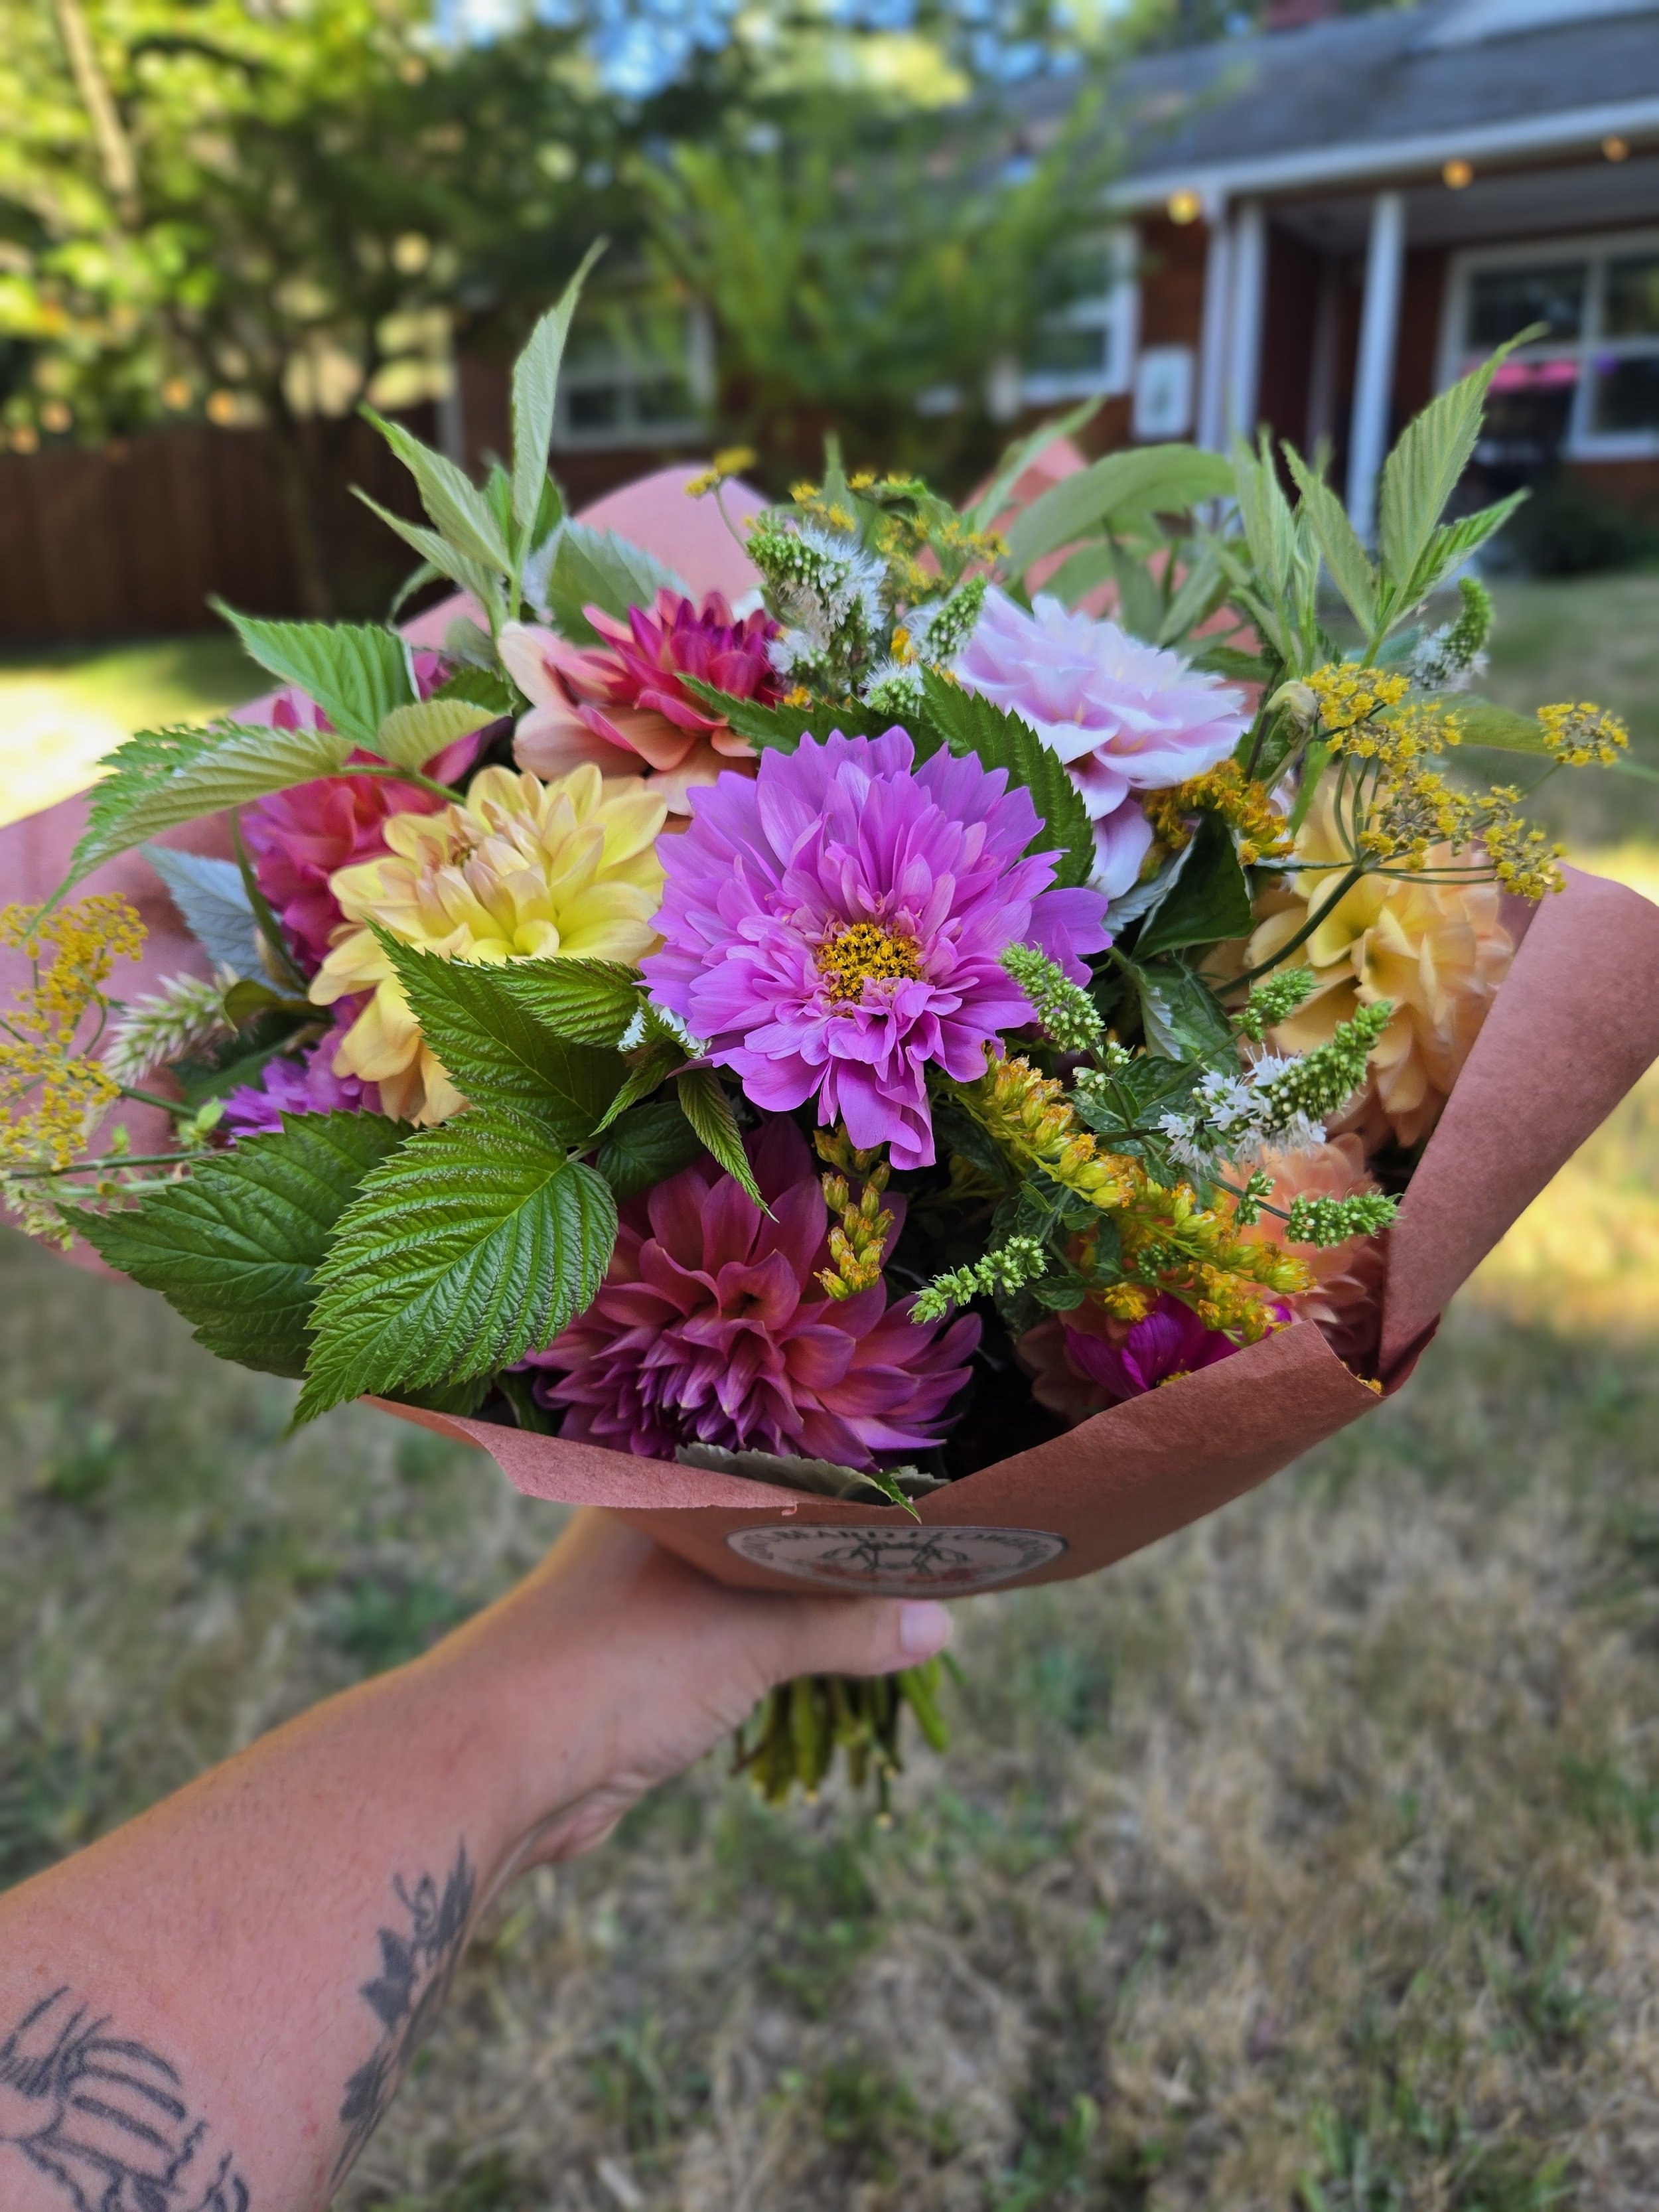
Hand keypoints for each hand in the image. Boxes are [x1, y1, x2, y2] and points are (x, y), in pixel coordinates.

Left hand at [424, 1509, 953, 1869]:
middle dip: (839, 1542)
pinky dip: (781, 1648)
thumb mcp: (749, 1637)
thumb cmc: (615, 1666)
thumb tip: (939, 1624)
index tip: (925, 1480)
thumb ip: (844, 1625)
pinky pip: (733, 1638)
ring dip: (812, 1602)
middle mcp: (652, 1524)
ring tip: (900, 1597)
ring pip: (751, 1584)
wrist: (497, 1766)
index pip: (772, 1451)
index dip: (846, 1467)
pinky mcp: (644, 1660)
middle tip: (933, 1544)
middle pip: (768, 1521)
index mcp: (663, 1482)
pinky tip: (835, 1653)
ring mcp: (645, 1593)